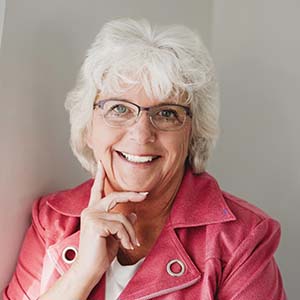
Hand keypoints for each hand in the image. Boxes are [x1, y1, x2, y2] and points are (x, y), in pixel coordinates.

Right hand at [71, 161, 146, 281]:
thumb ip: (121, 222)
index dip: (100, 176)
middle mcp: (90, 210)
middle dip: (132, 195)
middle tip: (144, 195)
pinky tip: (126, 246)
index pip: (97, 190)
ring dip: (131, 232)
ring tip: (132, 244)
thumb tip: (133, 215)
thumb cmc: (100, 252)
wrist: (90, 270)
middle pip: (115, 196)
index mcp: (93, 210)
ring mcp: (91, 216)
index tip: (101, 163)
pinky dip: (127, 237)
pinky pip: (120, 226)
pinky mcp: (95, 224)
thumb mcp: (114, 234)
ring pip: (122, 217)